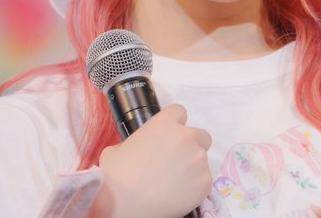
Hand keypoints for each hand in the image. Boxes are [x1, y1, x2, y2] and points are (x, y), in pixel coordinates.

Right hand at [90, 104, 211, 217]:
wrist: (122, 207)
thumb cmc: (114, 177)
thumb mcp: (117, 149)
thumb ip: (138, 142)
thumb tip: (141, 149)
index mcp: (165, 124)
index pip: (179, 112)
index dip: (174, 124)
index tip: (168, 137)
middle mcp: (186, 137)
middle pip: (200, 135)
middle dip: (191, 145)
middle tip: (175, 161)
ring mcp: (199, 160)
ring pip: (202, 159)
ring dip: (192, 167)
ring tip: (173, 182)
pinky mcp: (205, 182)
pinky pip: (204, 180)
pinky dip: (194, 187)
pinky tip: (177, 194)